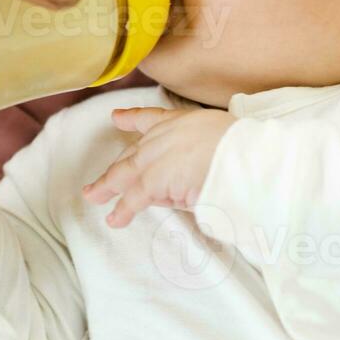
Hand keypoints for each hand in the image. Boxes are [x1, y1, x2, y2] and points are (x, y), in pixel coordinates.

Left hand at [81, 107, 236, 226]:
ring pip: (126, 173)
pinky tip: (115, 220)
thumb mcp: (220, 141)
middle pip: (133, 153)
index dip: (132, 119)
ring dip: (108, 187)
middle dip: (115, 167)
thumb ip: (200, 156)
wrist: (245, 155)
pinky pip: (135, 197)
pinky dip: (124, 210)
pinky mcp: (155, 178)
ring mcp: (157, 156)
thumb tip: (184, 181)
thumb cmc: (244, 149)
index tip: (117, 118)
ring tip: (94, 197)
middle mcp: (164, 136)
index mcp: (182, 122)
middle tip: (99, 181)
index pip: (151, 119)